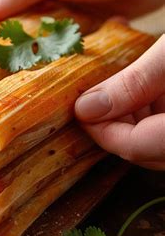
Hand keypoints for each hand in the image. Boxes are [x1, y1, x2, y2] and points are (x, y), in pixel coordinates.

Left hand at [75, 35, 164, 169]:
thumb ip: (134, 83)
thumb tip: (86, 108)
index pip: (135, 147)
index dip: (100, 130)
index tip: (79, 108)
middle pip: (142, 151)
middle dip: (111, 127)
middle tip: (93, 100)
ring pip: (151, 146)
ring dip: (128, 122)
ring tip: (119, 91)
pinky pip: (160, 134)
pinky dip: (146, 118)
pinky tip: (141, 94)